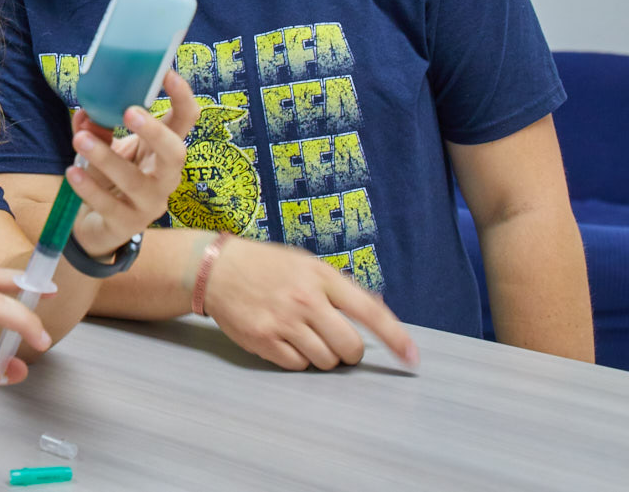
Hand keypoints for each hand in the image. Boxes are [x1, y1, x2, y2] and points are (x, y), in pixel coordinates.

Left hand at [68, 70, 199, 255]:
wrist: (100, 225)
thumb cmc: (111, 176)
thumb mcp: (107, 147)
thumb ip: (96, 127)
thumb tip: (86, 112)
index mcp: (164, 150)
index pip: (186, 120)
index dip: (183, 97)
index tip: (167, 72)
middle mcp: (165, 176)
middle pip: (175, 153)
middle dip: (154, 131)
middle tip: (128, 111)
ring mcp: (150, 204)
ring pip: (135, 181)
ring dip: (106, 157)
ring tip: (80, 139)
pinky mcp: (128, 225)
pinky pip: (109, 205)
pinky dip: (89, 187)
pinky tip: (72, 171)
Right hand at [204, 237, 418, 370]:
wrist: (216, 269)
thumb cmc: (264, 265)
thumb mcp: (305, 263)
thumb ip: (338, 286)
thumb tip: (376, 306)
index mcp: (321, 277)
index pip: (370, 312)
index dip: (395, 338)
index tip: (412, 358)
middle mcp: (306, 300)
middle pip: (349, 347)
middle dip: (349, 353)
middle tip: (337, 344)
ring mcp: (284, 322)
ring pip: (325, 361)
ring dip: (322, 356)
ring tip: (304, 337)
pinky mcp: (264, 340)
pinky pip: (297, 366)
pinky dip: (297, 360)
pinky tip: (285, 341)